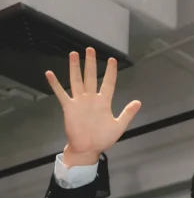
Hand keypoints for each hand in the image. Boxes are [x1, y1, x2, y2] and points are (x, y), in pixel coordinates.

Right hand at [44, 48, 141, 166]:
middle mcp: (91, 99)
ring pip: (77, 81)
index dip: (111, 72)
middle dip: (91, 63)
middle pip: (91, 77)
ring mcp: (79, 102)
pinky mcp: (69, 107)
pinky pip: (61, 94)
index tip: (112, 60)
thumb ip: (128, 113)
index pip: (108, 83)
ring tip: (74, 54)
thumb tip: (138, 102)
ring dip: (75, 68)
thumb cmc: (103, 139)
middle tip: (90, 49)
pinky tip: (49, 73)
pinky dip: (55, 84)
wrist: (88, 148)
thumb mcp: (119, 126)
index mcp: (104, 102)